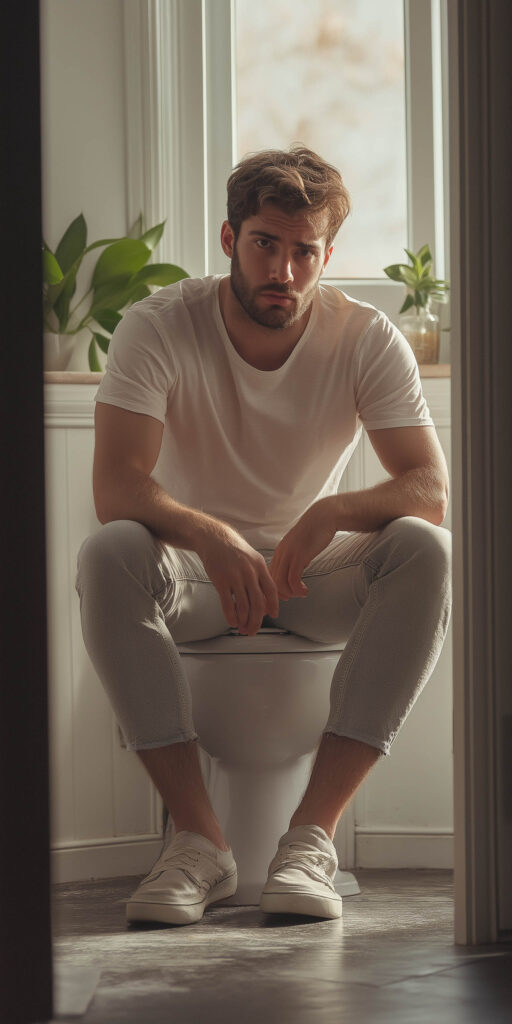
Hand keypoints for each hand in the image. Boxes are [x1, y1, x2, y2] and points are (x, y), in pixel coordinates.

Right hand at [195, 520, 278, 635]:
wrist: (213, 538)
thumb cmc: (233, 550)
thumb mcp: (252, 558)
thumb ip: (259, 576)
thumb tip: (265, 598)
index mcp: (260, 566)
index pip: (271, 590)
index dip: (273, 605)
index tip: (273, 615)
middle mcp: (249, 572)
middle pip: (258, 603)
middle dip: (257, 620)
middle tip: (254, 629)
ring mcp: (235, 576)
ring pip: (243, 606)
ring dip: (244, 621)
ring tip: (242, 628)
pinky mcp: (220, 580)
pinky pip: (228, 603)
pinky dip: (231, 616)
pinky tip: (232, 622)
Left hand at [269, 498, 337, 599]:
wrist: (324, 517)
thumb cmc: (315, 532)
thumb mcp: (300, 547)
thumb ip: (295, 559)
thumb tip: (295, 574)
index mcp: (279, 552)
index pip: (269, 575)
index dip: (273, 589)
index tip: (281, 598)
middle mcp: (281, 554)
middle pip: (272, 581)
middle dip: (280, 595)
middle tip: (292, 598)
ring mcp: (289, 555)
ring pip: (280, 583)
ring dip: (290, 593)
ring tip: (301, 594)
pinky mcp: (299, 556)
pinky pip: (293, 579)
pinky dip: (298, 589)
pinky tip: (305, 591)